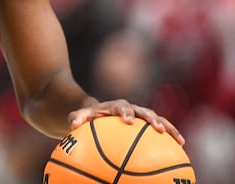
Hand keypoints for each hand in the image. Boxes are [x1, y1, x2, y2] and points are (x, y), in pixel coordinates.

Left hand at [68, 99, 184, 145]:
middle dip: (152, 118)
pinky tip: (181, 147)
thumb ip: (77, 118)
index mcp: (115, 106)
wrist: (97, 112)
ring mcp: (141, 116)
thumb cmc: (88, 117)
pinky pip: (162, 129)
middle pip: (144, 111)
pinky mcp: (147, 124)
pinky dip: (172, 135)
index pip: (122, 107)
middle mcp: (131, 109)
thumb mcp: (80, 116)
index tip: (128, 121)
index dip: (126, 113)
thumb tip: (73, 125)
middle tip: (158, 128)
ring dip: (169, 127)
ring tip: (179, 140)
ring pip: (158, 119)